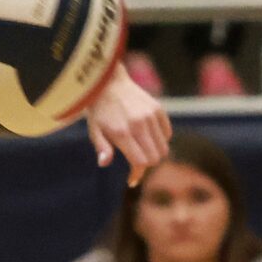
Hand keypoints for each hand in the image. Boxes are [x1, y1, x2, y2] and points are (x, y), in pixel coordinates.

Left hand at [85, 63, 171, 183]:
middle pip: (155, 158)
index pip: (140, 162)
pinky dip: (161, 140)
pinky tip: (148, 137)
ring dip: (154, 153)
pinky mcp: (158, 109)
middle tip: (136, 163)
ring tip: (142, 149)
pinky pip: (167, 134)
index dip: (137, 174)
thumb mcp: (94, 129)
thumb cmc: (99, 109)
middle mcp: (139, 125)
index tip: (132, 180)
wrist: (109, 82)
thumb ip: (101, 147)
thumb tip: (104, 163)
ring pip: (163, 148)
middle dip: (146, 165)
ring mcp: (150, 116)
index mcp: (122, 132)